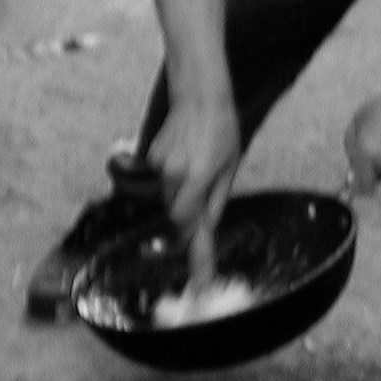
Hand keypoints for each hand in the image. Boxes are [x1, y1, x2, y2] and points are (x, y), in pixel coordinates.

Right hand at [147, 96, 241, 282]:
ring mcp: (159, 167)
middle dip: (192, 215)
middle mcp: (173, 176)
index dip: (197, 259)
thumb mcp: (230, 167)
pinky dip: (175, 177)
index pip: (193, 229)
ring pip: (171, 197)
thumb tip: (207, 226)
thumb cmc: (221, 130)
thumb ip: (216, 200)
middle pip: (180, 213)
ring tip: (200, 161)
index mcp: (197, 179)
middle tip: (208, 190)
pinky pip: (163, 180)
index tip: (201, 283)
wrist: (198, 96)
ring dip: (185, 191)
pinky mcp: (150, 158)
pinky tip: (186, 153)